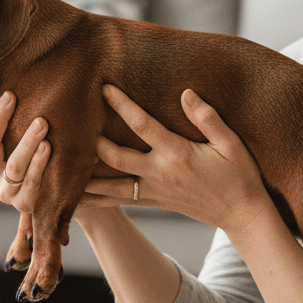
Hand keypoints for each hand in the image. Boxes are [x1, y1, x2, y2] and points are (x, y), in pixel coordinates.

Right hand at [0, 90, 49, 211]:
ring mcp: (6, 190)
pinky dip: (39, 164)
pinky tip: (48, 146)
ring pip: (13, 165)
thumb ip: (3, 102)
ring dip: (27, 142)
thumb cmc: (36, 143)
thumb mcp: (18, 124)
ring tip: (42, 123)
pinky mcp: (24, 204)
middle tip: (12, 96)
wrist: (57, 186)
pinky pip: (30, 184)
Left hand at [81, 85, 271, 236]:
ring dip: (84, 176)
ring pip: (109, 186)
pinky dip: (94, 198)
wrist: (243, 216)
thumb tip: (186, 93)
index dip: (122, 105)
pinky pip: (117, 200)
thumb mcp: (231, 144)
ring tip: (58, 167)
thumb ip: (207, 118)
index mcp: (177, 154)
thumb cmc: (239, 175)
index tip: (103, 87)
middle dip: (92, 140)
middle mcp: (160, 174)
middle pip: (115, 157)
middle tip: (71, 123)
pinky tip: (73, 194)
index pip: (142, 125)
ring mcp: (154, 191)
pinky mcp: (152, 202)